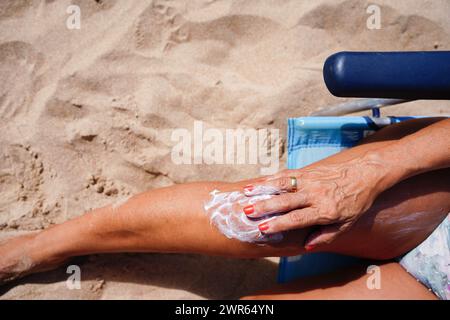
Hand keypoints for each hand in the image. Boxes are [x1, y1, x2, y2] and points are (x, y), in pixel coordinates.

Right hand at [243, 155, 387, 249]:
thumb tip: (307, 245)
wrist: (366, 174)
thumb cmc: (356, 202)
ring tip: (246, 193)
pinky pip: (288, 174)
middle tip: (247, 211)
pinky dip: (272, 178)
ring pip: (283, 184)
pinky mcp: (309, 171)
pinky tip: (260, 182)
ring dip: (263, 189)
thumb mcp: (347, 224)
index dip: (279, 224)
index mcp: (324, 210)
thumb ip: (326, 235)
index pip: (297, 219)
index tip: (263, 228)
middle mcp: (315, 194)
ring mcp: (311, 180)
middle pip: (286, 201)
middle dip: (265, 206)